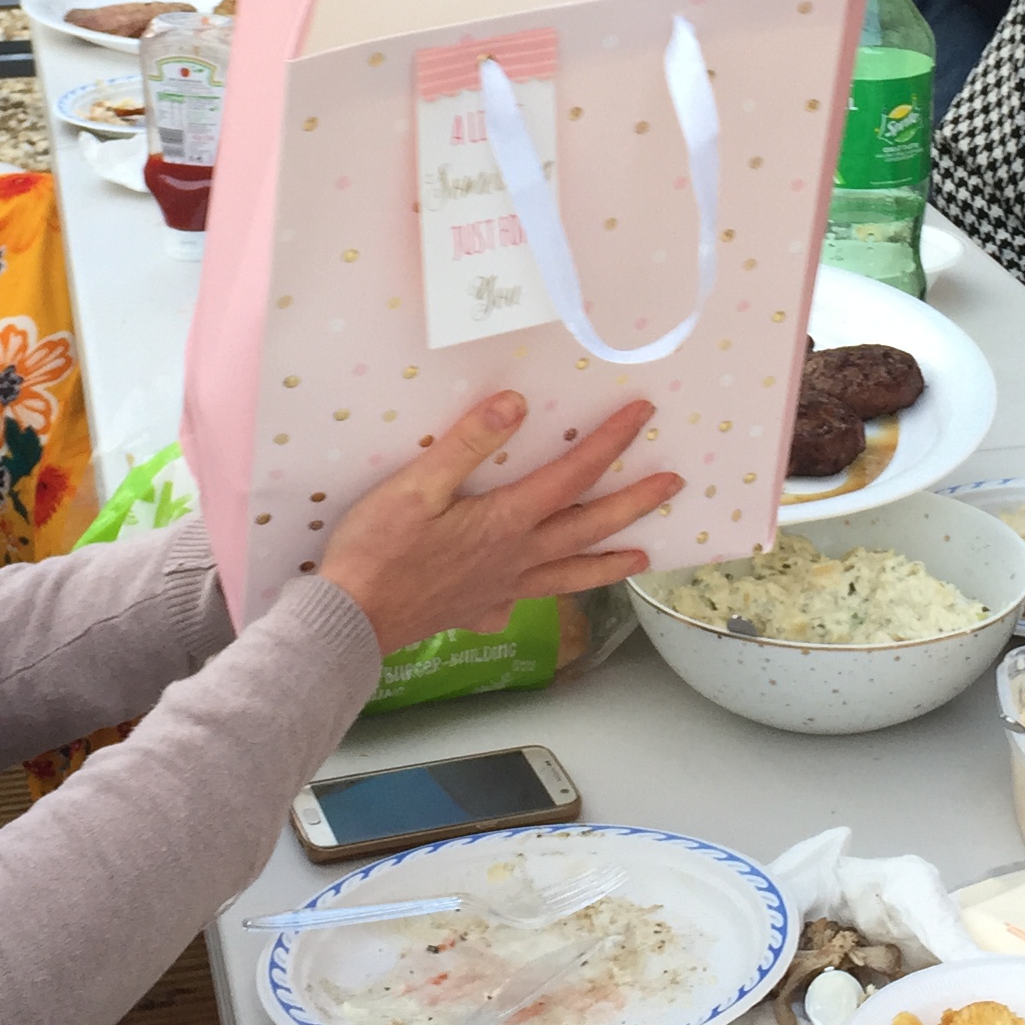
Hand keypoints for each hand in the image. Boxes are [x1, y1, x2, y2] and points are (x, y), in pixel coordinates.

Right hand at [319, 392, 682, 649]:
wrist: (351, 620)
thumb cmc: (377, 550)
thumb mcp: (417, 485)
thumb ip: (469, 443)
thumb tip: (517, 404)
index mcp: (507, 522)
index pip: (574, 475)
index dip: (610, 442)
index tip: (642, 414)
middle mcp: (517, 558)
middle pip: (589, 527)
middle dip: (635, 501)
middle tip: (674, 484)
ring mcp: (501, 589)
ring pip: (571, 573)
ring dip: (611, 561)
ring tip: (644, 557)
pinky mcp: (479, 611)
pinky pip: (527, 602)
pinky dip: (546, 597)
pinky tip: (537, 598)